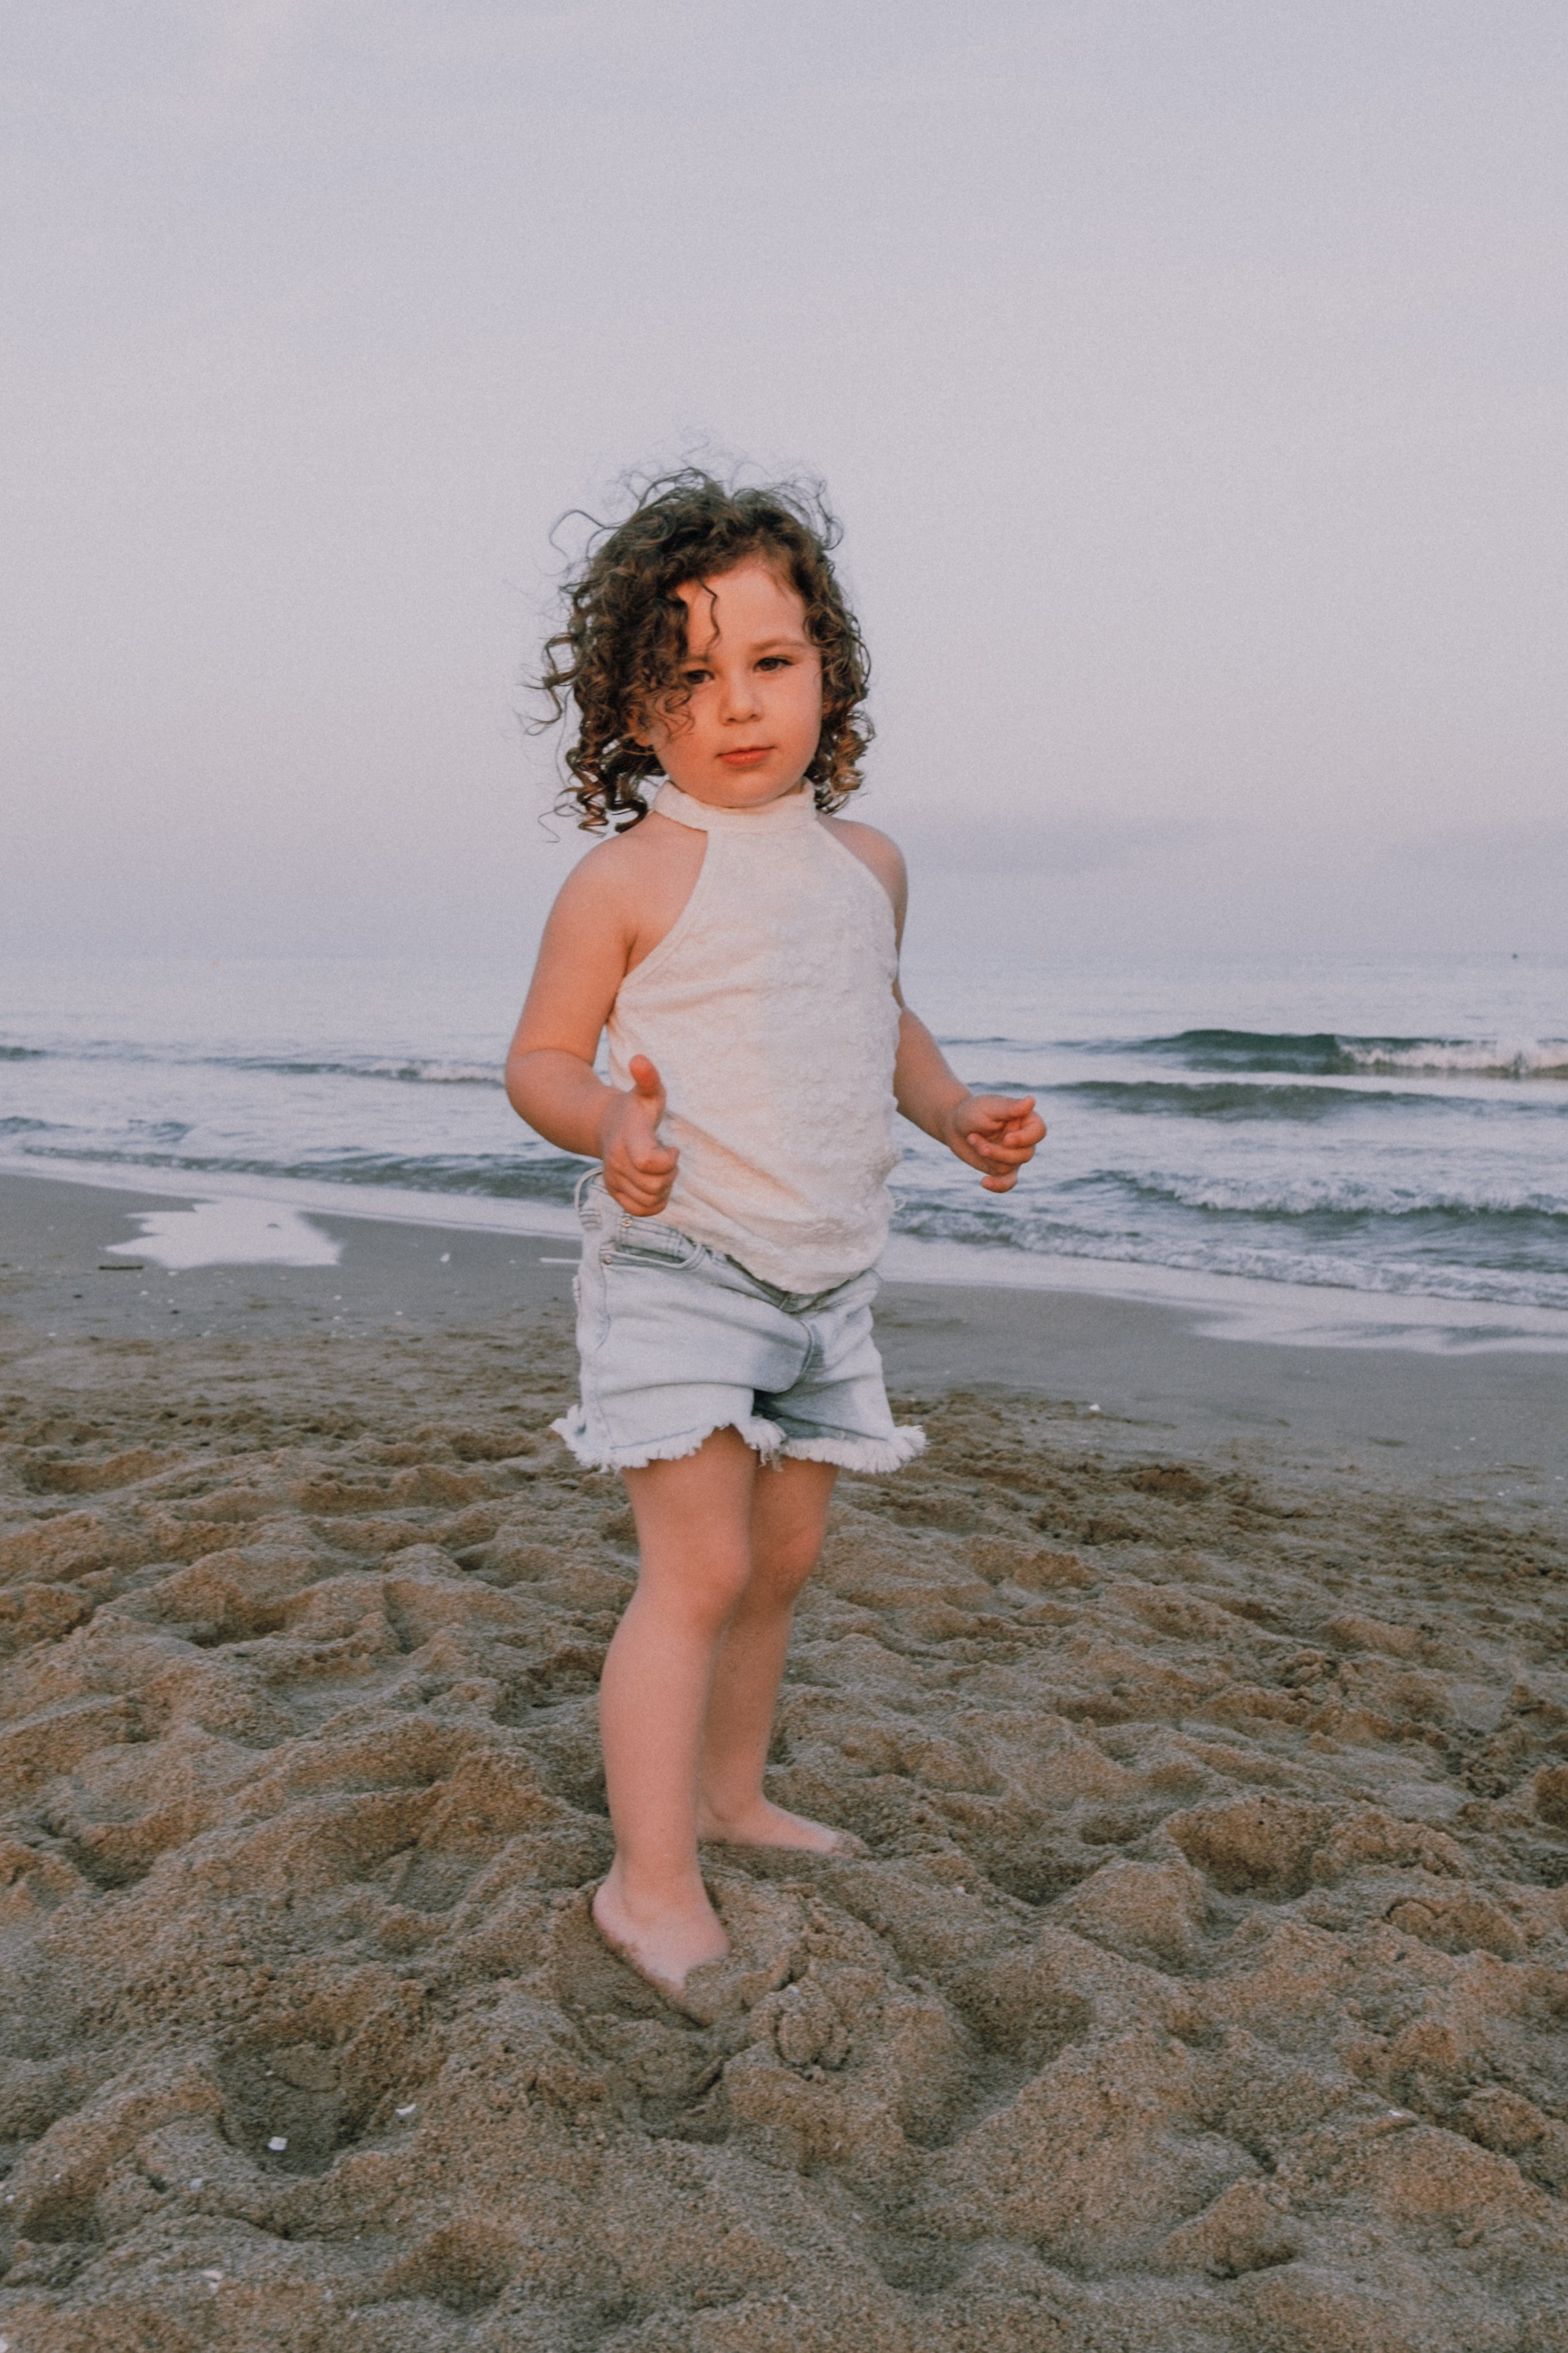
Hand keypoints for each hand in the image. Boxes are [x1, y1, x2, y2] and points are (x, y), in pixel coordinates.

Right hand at [599, 1054, 679, 1215]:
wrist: (604, 1124)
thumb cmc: (635, 1108)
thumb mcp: (646, 1092)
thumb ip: (648, 1078)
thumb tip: (639, 1059)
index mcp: (629, 1139)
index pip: (651, 1163)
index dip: (668, 1160)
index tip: (671, 1148)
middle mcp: (617, 1162)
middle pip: (655, 1186)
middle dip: (669, 1175)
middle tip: (667, 1159)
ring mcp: (614, 1179)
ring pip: (649, 1202)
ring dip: (663, 1189)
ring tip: (660, 1170)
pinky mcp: (615, 1192)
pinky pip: (641, 1211)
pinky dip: (654, 1203)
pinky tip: (654, 1184)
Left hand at [943, 1092, 1045, 1191]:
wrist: (954, 1126)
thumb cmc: (972, 1111)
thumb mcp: (989, 1107)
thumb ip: (1010, 1108)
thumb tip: (1031, 1101)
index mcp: (1026, 1120)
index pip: (1039, 1131)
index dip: (1025, 1139)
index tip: (1006, 1139)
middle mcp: (1024, 1139)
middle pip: (1025, 1154)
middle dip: (998, 1151)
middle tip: (973, 1138)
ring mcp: (1014, 1156)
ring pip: (1011, 1166)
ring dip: (988, 1156)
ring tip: (971, 1140)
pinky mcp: (1001, 1169)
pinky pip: (1008, 1183)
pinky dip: (999, 1185)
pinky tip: (984, 1182)